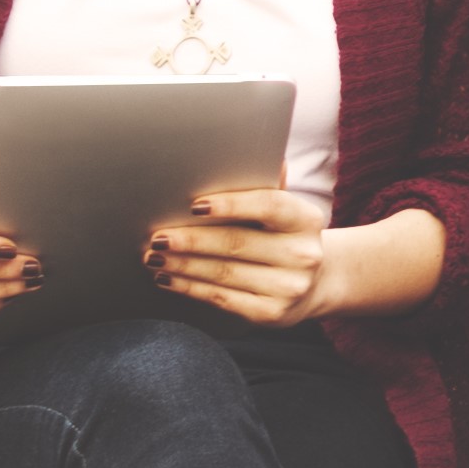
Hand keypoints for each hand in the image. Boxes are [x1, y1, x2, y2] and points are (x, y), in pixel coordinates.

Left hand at [147, 184, 336, 331]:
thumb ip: (267, 186)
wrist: (314, 284)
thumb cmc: (285, 237)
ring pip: (223, 273)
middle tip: (158, 235)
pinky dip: (190, 287)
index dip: (231, 204)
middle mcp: (303, 255)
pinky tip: (168, 278)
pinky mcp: (271, 314)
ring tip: (154, 255)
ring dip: (182, 264)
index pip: (269, 204)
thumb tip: (249, 153)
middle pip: (237, 243)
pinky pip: (221, 298)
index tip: (194, 204)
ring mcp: (289, 287)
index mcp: (307, 219)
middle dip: (191, 239)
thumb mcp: (286, 211)